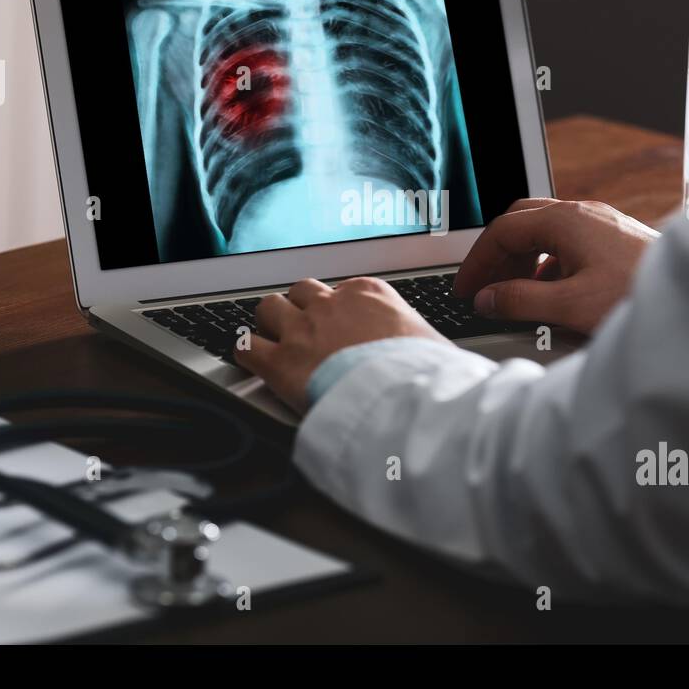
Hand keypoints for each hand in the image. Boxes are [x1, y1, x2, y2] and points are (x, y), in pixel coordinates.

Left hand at [234, 277, 447, 412]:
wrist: (402, 398)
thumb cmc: (426, 375)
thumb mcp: (434, 347)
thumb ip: (423, 345)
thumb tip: (442, 360)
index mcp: (369, 294)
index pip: (342, 290)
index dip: (336, 309)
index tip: (339, 326)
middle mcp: (331, 305)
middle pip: (301, 291)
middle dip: (300, 308)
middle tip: (303, 330)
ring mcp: (302, 331)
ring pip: (269, 308)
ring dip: (270, 324)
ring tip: (273, 340)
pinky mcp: (279, 363)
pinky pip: (245, 346)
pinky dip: (245, 353)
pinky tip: (250, 361)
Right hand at [452, 198, 658, 333]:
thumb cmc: (637, 296)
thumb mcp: (569, 305)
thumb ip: (520, 301)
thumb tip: (487, 299)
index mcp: (566, 221)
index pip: (503, 231)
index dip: (478, 261)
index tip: (466, 289)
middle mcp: (583, 214)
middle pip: (522, 223)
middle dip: (498, 255)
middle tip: (482, 286)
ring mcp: (601, 224)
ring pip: (545, 233)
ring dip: (522, 261)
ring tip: (512, 294)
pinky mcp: (615, 240)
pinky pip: (568, 244)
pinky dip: (547, 265)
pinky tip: (550, 293)